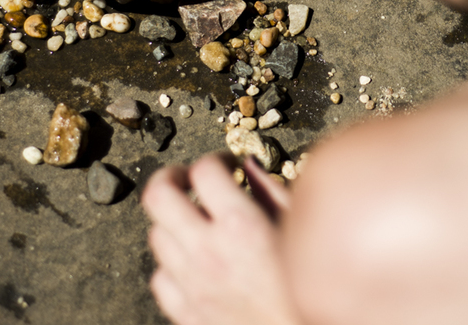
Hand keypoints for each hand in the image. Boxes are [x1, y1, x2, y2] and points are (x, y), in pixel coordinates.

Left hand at [143, 154, 300, 324]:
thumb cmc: (311, 284)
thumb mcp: (300, 229)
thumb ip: (271, 191)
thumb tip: (248, 164)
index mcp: (240, 225)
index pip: (203, 170)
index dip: (215, 159)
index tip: (226, 164)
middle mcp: (208, 252)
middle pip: (158, 196)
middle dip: (171, 177)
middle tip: (186, 178)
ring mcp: (193, 285)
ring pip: (156, 236)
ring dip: (172, 221)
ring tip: (195, 221)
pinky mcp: (188, 314)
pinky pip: (161, 279)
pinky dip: (172, 264)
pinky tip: (193, 261)